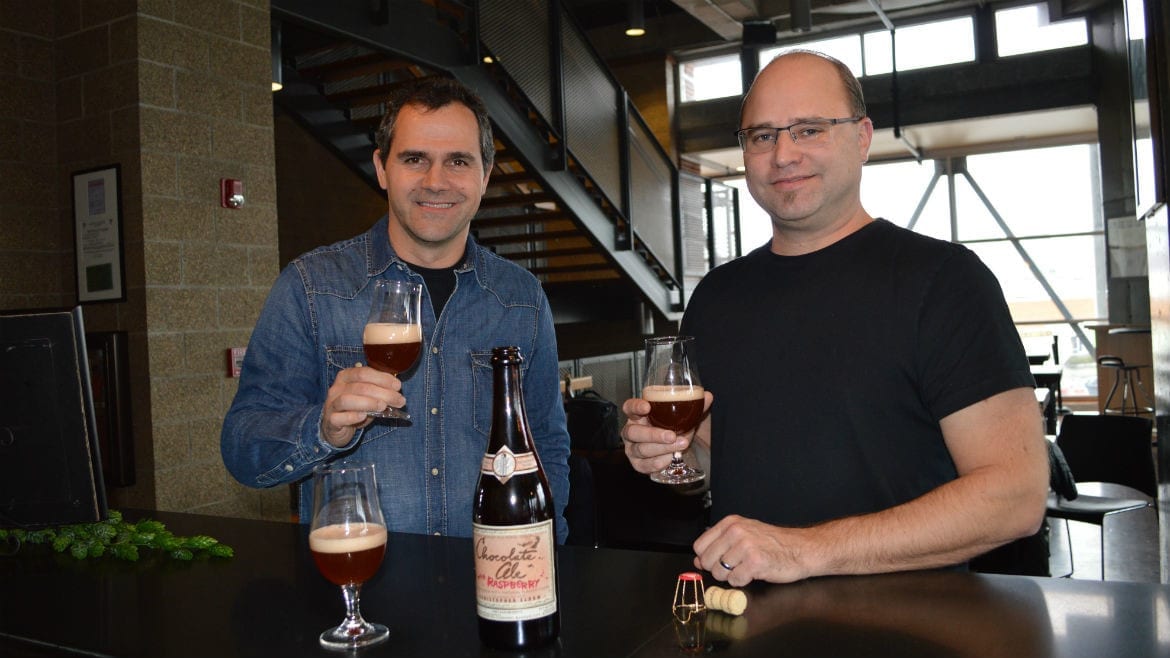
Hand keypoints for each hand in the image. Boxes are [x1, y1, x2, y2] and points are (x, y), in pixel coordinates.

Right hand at [320, 364, 403, 446]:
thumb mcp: (366, 395)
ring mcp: (332, 404)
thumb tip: (396, 388)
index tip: (398, 386)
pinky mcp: (331, 420)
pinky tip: (364, 416)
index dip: (382, 378)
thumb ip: (378, 390)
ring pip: (347, 400)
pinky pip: (339, 418)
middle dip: (383, 393)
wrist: (336, 426)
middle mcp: (337, 388)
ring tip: (383, 406)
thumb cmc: (354, 408)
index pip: (363, 373)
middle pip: (359, 387)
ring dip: (368, 402)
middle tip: (399, 400)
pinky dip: (352, 416)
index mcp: (346, 376)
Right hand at [619, 392, 711, 473]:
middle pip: (633, 432)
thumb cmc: (676, 429)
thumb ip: (695, 406)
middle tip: (672, 435)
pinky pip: (644, 465)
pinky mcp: (638, 464)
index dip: (635, 407)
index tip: (647, 407)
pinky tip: (669, 459)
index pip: (629, 407)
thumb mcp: (686, 417)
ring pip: (640, 450)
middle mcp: (632, 431)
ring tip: (680, 446)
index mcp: (639, 415)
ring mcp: (632, 449)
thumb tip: (708, 396)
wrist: (681, 451)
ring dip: (661, 449)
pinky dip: (657, 462)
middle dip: (653, 434)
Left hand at [693, 515, 809, 585]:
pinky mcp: (755, 562)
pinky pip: (735, 580)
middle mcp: (736, 531)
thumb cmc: (773, 543)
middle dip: (718, 569)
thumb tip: (698, 560)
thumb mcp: (744, 535)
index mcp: (730, 523)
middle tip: (736, 566)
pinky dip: (742, 581)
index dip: (706, 558)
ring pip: (719, 572)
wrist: (800, 549)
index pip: (699, 546)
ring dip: (731, 576)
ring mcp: (745, 546)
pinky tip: (753, 573)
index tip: (718, 560)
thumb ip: (719, 545)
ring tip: (746, 568)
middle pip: (706, 561)